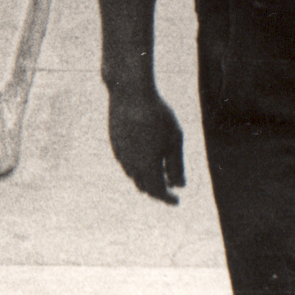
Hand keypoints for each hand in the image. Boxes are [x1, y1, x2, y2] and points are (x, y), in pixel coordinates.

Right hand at [106, 80, 185, 203]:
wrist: (130, 93)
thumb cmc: (158, 115)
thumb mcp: (175, 140)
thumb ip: (177, 166)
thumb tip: (180, 185)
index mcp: (148, 167)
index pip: (158, 192)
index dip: (169, 199)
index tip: (177, 201)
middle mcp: (131, 165)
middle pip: (145, 187)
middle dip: (158, 191)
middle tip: (169, 189)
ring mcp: (120, 154)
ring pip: (134, 176)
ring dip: (146, 179)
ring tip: (159, 174)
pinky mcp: (115, 143)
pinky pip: (126, 163)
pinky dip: (137, 167)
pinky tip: (145, 158)